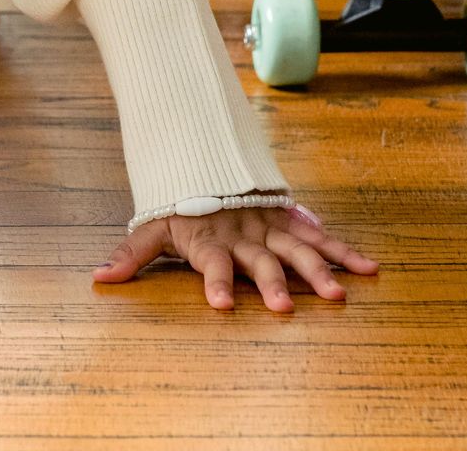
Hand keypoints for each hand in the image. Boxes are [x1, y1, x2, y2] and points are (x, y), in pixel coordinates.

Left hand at [93, 204, 377, 310]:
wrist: (206, 158)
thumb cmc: (180, 205)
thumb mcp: (152, 227)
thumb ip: (131, 254)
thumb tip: (100, 278)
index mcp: (210, 240)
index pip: (213, 264)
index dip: (217, 283)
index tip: (221, 305)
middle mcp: (243, 235)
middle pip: (260, 262)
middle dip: (272, 284)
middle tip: (284, 308)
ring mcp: (270, 227)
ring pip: (296, 250)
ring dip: (317, 272)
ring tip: (338, 295)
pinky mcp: (290, 220)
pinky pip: (319, 236)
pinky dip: (342, 252)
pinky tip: (367, 269)